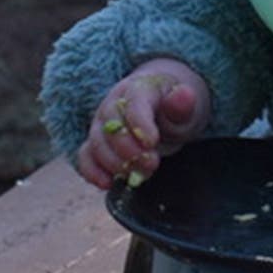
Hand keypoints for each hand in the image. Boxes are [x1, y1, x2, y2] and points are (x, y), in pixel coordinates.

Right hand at [75, 58, 210, 189]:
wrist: (162, 110)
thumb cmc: (174, 110)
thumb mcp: (186, 107)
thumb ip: (183, 105)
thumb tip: (184, 94)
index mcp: (138, 89)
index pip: (133, 102)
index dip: (140, 123)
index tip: (152, 142)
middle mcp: (113, 104)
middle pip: (111, 124)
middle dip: (129, 149)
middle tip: (152, 163)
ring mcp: (101, 124)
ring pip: (97, 142)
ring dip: (115, 163)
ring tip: (140, 175)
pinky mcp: (95, 143)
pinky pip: (86, 156)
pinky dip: (92, 171)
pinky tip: (107, 184)